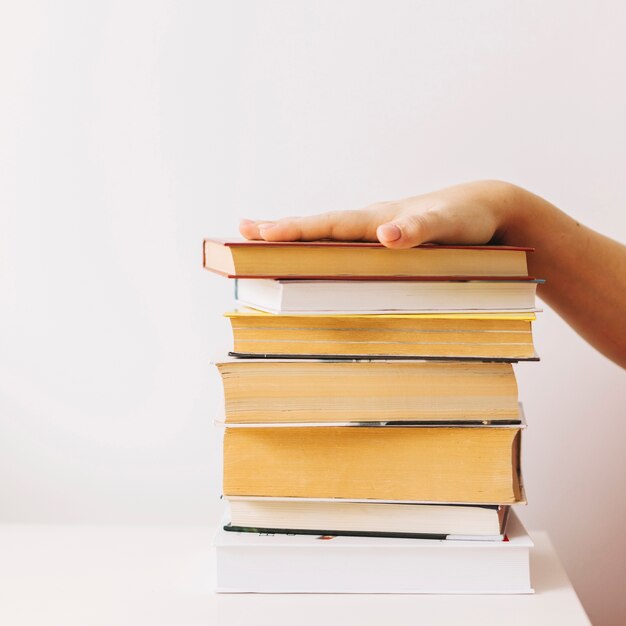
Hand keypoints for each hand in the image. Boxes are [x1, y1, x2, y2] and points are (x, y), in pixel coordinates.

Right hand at [239, 180, 519, 247]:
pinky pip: (347, 245)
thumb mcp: (447, 224)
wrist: (488, 208)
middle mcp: (369, 222)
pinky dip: (323, 247)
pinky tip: (319, 256)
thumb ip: (418, 228)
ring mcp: (375, 231)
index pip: (324, 226)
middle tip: (241, 233)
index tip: (255, 235)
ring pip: (328, 235)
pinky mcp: (386, 242)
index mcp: (375, 218)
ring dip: (297, 239)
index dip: (290, 231)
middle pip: (316, 227)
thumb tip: (384, 236)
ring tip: (267, 241)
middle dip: (279, 231)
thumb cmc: (467, 216)